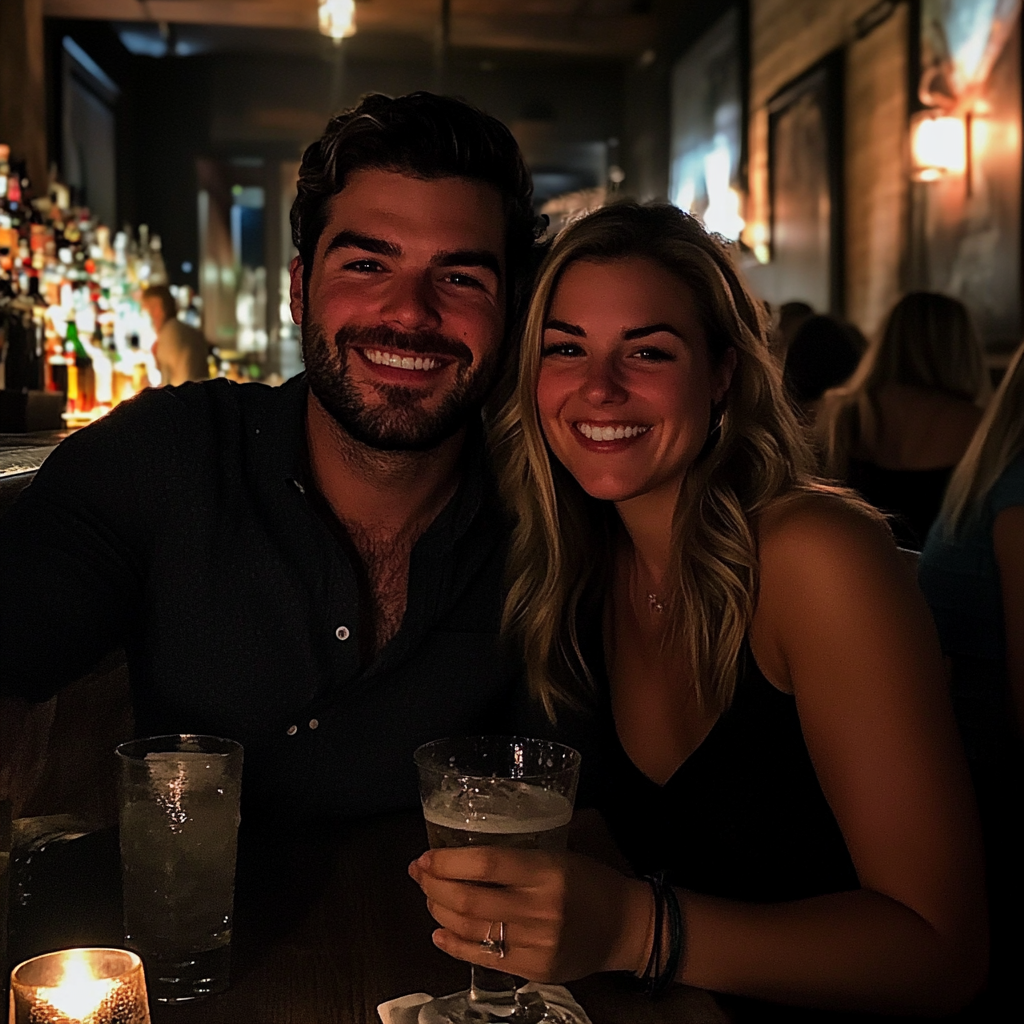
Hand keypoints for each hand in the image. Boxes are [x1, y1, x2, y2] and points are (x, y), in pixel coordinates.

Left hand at [408, 847, 650, 983]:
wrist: (625, 927)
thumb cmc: (588, 881)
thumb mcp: (558, 855)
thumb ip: (516, 857)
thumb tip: (461, 854)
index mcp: (546, 871)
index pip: (486, 863)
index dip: (448, 861)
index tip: (426, 856)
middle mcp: (539, 907)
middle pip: (470, 899)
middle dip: (434, 886)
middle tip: (419, 874)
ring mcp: (536, 942)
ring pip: (472, 928)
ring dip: (440, 911)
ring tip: (430, 898)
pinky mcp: (534, 969)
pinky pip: (483, 958)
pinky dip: (455, 944)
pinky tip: (439, 932)